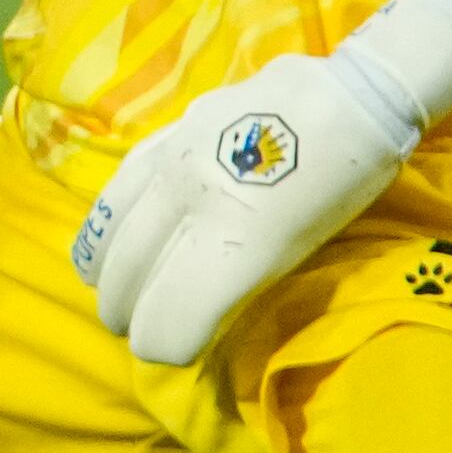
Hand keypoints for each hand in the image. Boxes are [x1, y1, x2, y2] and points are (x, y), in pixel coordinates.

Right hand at [74, 0, 451, 366]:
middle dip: (130, 316)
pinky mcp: (167, 136)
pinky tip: (103, 246)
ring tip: (109, 297)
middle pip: (135, 275)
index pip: (172, 312)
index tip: (163, 356)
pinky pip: (118, 189)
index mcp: (239, 238)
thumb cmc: (345, 186)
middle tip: (132, 337)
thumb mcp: (305, 249)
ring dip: (108, 274)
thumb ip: (244, 281)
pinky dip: (104, 227)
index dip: (161, 345)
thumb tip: (201, 320)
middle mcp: (193, 199)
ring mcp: (172, 161)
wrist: (348, 96)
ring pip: (115, 231)